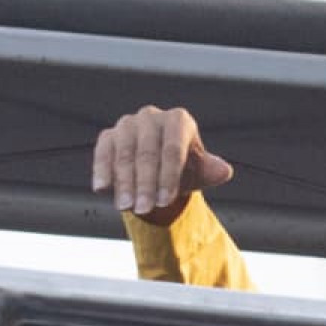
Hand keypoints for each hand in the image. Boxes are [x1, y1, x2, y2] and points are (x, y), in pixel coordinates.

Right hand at [92, 106, 233, 223]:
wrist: (160, 168)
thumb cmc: (184, 168)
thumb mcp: (199, 171)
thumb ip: (210, 171)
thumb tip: (224, 171)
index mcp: (179, 120)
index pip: (172, 150)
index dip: (168, 177)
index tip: (164, 201)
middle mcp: (152, 116)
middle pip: (147, 153)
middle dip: (145, 184)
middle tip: (144, 209)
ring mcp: (128, 124)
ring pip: (124, 154)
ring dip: (124, 182)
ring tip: (126, 207)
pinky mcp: (109, 135)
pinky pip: (103, 152)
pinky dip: (102, 170)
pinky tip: (102, 189)